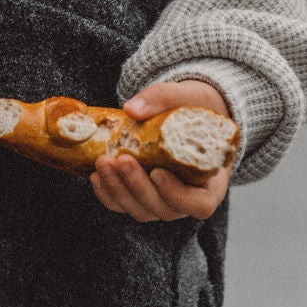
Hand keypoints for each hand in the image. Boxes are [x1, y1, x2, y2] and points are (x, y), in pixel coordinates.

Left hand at [90, 78, 234, 223]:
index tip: (157, 172)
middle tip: (120, 160)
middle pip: (163, 208)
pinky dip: (108, 193)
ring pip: (140, 209)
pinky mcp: (141, 196)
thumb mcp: (187, 97)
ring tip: (102, 163)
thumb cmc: (194, 108)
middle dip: (137, 186)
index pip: (200, 204)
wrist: (184, 114)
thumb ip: (163, 99)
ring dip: (118, 189)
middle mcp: (188, 198)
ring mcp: (163, 201)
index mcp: (210, 181)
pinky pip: (124, 204)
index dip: (177, 194)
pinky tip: (96, 175)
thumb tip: (132, 109)